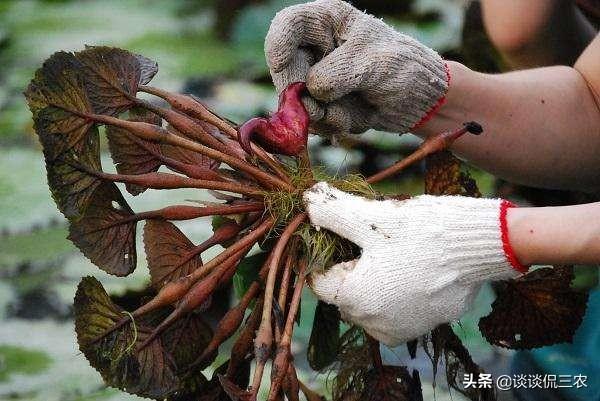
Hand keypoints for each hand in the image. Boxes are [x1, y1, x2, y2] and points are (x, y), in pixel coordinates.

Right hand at [265, 0, 448, 136]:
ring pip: (296, 100)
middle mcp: (317, 48)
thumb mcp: (374, 64)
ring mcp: (316, 77)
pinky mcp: (321, 104)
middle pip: (285, 69)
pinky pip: (311, 119)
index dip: (278, 44)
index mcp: (328, 22)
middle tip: (317, 110)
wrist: (420, 101)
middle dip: (299, 94)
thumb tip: (309, 92)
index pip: (288, 24)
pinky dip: (330, 124)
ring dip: (320, 114)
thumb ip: (338, 73)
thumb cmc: (403, 68)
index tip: (280, 64)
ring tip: (349, 114)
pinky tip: (352, 119)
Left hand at [303, 182, 523, 345]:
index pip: (318, 278)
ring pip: (368, 300)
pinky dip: (395, 290)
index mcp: (354, 299)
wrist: (484, 245)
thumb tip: (307, 201)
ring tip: (393, 250)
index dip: (325, 251)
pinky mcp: (423, 326)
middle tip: (371, 236)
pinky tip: (411, 266)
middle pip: (343, 291)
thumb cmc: (425, 230)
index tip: (341, 232)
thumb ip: (332, 211)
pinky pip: (394, 308)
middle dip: (350, 264)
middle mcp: (373, 324)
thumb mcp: (372, 216)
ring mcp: (401, 329)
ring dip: (372, 278)